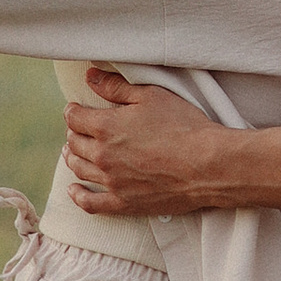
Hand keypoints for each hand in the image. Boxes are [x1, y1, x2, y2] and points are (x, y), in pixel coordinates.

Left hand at [60, 66, 233, 214]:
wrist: (208, 165)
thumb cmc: (184, 126)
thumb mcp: (151, 96)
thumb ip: (116, 87)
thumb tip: (90, 77)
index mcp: (105, 126)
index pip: (75, 117)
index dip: (73, 111)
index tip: (76, 108)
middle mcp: (102, 155)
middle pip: (74, 143)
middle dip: (74, 133)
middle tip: (79, 129)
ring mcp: (111, 182)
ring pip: (79, 169)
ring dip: (73, 158)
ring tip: (73, 152)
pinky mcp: (124, 203)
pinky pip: (90, 203)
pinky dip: (78, 196)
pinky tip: (73, 190)